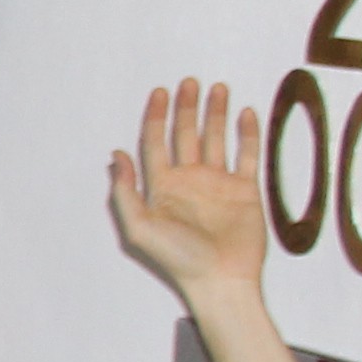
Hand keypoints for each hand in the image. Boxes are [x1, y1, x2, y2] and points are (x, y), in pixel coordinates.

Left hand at [106, 78, 266, 303]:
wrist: (221, 279)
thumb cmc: (178, 259)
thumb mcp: (139, 227)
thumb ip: (126, 191)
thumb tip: (115, 156)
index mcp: (162, 186)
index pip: (155, 142)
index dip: (155, 116)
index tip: (160, 92)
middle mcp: (189, 180)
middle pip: (186, 135)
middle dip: (186, 108)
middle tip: (189, 83)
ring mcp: (218, 183)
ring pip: (216, 139)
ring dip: (216, 114)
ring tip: (217, 88)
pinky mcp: (245, 190)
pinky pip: (246, 155)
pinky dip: (247, 134)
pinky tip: (245, 113)